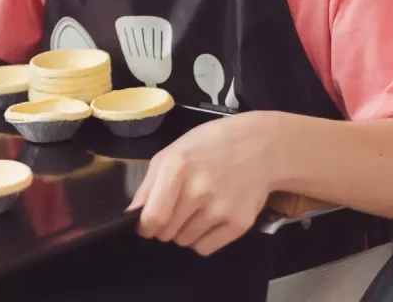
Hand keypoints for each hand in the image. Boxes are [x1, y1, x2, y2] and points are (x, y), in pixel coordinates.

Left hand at [127, 111, 275, 255]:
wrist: (260, 146)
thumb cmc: (211, 144)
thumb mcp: (175, 150)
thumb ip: (149, 183)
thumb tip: (132, 215)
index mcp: (178, 167)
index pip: (152, 218)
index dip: (145, 226)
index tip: (148, 222)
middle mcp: (199, 190)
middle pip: (166, 233)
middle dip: (166, 225)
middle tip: (179, 205)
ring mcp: (220, 209)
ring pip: (184, 242)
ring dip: (185, 230)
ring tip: (199, 206)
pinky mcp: (239, 224)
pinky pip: (205, 248)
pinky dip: (203, 238)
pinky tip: (212, 216)